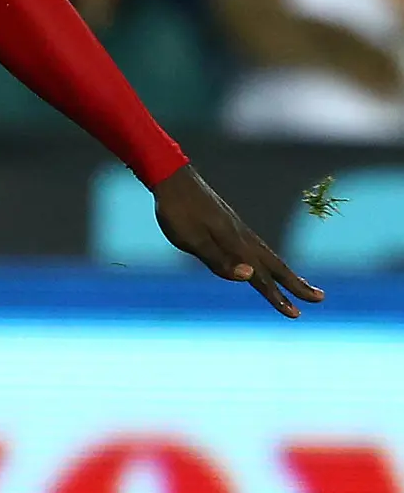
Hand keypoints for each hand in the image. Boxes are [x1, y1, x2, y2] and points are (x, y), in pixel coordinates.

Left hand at [153, 163, 322, 316]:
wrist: (173, 178)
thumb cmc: (178, 212)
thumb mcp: (192, 240)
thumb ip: (219, 260)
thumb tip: (249, 276)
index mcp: (235, 244)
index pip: (261, 277)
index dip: (277, 297)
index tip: (296, 315)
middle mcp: (243, 237)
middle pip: (276, 266)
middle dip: (297, 284)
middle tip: (319, 298)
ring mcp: (238, 230)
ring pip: (268, 256)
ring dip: (286, 273)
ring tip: (300, 284)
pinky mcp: (230, 225)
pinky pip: (257, 248)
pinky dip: (269, 260)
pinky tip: (265, 264)